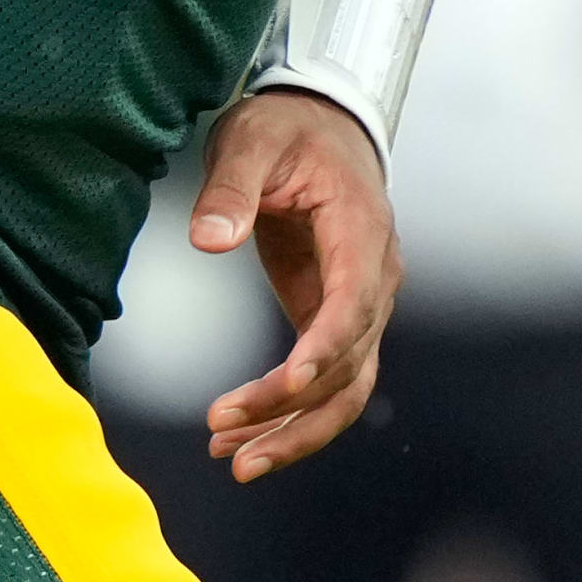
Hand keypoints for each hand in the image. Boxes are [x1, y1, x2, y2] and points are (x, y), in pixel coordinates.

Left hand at [192, 88, 401, 481]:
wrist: (322, 123)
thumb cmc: (288, 128)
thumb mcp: (251, 139)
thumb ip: (231, 188)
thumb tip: (206, 240)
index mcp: (361, 231)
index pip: (354, 304)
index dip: (326, 350)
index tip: (290, 384)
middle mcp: (375, 277)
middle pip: (351, 365)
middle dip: (294, 412)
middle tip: (231, 444)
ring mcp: (362, 304)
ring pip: (344, 389)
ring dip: (293, 429)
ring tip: (231, 458)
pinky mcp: (335, 315)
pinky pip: (325, 380)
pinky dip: (289, 412)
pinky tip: (240, 435)